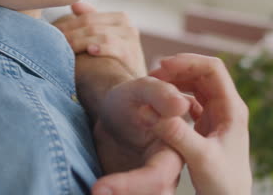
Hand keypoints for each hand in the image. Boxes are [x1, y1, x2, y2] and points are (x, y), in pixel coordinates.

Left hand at [52, 3, 146, 76]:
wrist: (134, 88)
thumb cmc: (115, 63)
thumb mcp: (104, 41)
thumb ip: (92, 22)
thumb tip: (74, 5)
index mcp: (119, 18)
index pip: (87, 16)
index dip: (67, 24)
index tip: (50, 32)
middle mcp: (127, 25)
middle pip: (91, 24)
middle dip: (70, 32)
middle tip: (52, 40)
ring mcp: (131, 39)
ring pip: (100, 34)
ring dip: (79, 40)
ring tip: (65, 47)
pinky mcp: (132, 54)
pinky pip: (114, 46)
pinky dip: (101, 47)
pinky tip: (90, 51)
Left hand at [92, 76, 193, 194]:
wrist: (114, 114)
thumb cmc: (130, 100)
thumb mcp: (140, 89)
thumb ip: (158, 93)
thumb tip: (179, 104)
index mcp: (173, 152)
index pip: (157, 177)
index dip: (130, 184)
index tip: (98, 188)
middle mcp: (166, 175)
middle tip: (93, 193)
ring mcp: (150, 187)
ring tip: (93, 194)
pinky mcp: (133, 191)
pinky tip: (93, 193)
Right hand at [148, 54, 251, 194]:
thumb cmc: (222, 183)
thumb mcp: (199, 157)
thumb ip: (177, 134)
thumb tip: (151, 112)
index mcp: (231, 109)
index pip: (213, 69)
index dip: (188, 62)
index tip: (162, 66)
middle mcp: (226, 107)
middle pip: (203, 73)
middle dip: (178, 69)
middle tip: (152, 74)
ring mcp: (217, 114)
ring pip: (196, 85)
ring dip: (176, 80)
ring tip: (154, 85)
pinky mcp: (207, 124)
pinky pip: (190, 99)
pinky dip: (175, 95)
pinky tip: (161, 102)